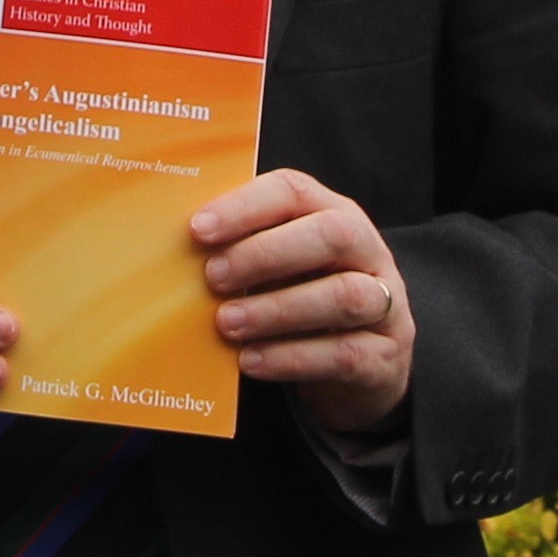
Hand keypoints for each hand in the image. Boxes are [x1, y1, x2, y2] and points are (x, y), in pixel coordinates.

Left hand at [192, 169, 414, 433]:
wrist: (361, 364)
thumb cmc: (302, 300)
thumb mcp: (277, 268)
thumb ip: (241, 251)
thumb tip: (172, 256)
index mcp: (332, 214)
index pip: (295, 191)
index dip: (246, 206)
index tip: (198, 229)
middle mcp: (367, 252)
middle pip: (332, 235)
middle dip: (266, 254)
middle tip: (213, 278)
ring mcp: (385, 304)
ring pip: (344, 296)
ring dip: (277, 310)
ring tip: (227, 324)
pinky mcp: (385, 356)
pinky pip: (344, 354)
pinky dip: (292, 358)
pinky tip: (251, 361)